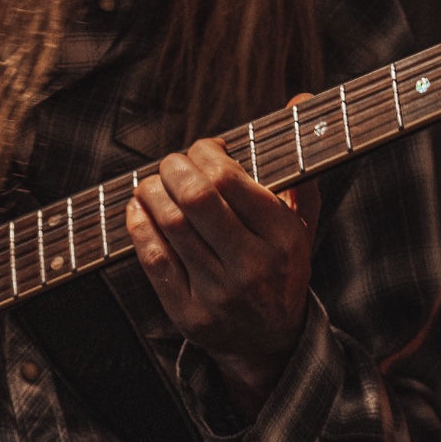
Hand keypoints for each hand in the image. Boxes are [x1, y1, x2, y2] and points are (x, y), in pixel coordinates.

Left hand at [126, 113, 319, 423]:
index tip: (203, 149)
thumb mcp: (302, 221)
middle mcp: (253, 267)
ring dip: (151, 193)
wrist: (272, 342)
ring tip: (153, 183)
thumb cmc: (282, 267)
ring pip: (170, 225)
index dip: (207, 154)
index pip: (232, 182)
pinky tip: (139, 209)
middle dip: (175, 168)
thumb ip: (297, 162)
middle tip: (172, 163)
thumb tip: (301, 99)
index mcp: (284, 240)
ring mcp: (218, 294)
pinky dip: (139, 226)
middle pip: (196, 199)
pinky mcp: (188, 315)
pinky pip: (153, 259)